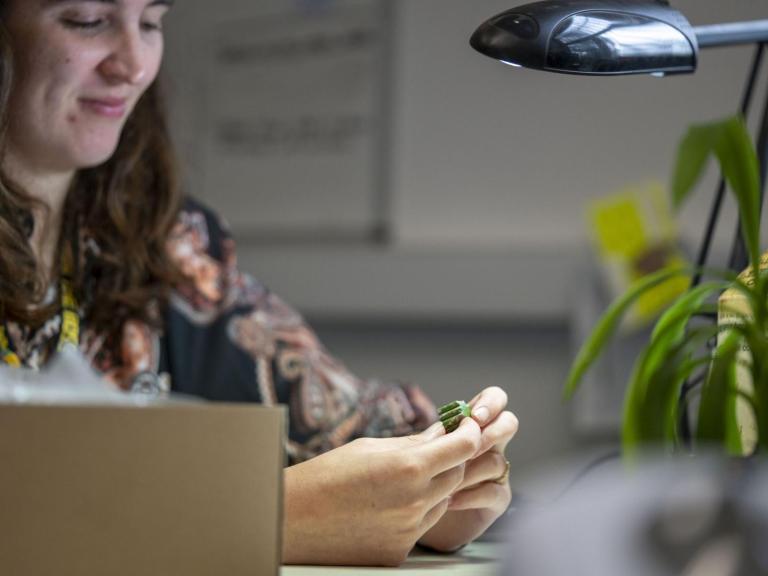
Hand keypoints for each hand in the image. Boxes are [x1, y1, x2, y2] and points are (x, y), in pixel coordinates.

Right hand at [282, 416, 480, 565]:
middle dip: (452, 458)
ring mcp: (409, 530)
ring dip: (434, 486)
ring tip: (401, 478)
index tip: (465, 425)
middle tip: (437, 447)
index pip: (464, 446)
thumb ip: (413, 443)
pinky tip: (388, 504)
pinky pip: (422, 525)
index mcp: (408, 467)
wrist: (291, 521)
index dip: (469, 432)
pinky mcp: (400, 551)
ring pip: (442, 501)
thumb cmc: (325, 476)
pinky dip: (416, 511)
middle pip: (457, 474)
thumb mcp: (370, 448)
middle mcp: (415, 501)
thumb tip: (442, 432)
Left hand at [418, 386, 518, 551]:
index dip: (490, 403)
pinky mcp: (497, 499)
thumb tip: (442, 429)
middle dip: (493, 432)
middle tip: (472, 446)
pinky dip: (471, 496)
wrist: (419, 515)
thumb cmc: (420, 477)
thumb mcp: (425, 451)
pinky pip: (494, 492)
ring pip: (497, 461)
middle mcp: (490, 444)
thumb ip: (437, 437)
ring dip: (471, 469)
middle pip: (509, 423)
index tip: (474, 418)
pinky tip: (450, 500)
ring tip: (447, 481)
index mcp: (473, 425)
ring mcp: (496, 471)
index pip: (494, 399)